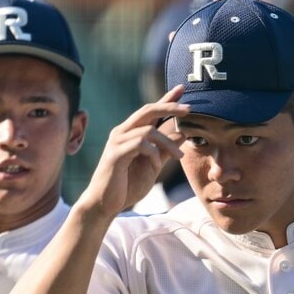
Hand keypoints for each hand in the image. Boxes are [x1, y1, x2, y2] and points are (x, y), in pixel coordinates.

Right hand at [76, 87, 188, 217]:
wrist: (105, 204)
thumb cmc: (126, 185)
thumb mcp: (152, 166)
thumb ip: (165, 150)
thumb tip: (183, 135)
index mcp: (130, 133)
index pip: (150, 111)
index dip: (166, 99)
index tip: (182, 88)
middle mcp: (122, 132)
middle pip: (147, 110)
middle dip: (169, 107)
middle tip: (188, 109)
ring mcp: (117, 142)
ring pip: (148, 130)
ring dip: (167, 143)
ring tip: (179, 156)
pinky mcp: (115, 154)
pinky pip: (139, 145)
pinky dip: (153, 153)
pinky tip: (156, 164)